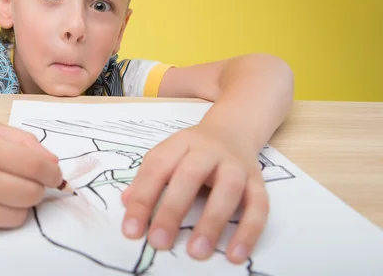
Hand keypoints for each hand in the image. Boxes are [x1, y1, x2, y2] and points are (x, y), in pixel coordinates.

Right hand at [0, 118, 62, 235]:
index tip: (54, 174)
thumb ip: (22, 142)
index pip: (32, 166)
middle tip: (31, 181)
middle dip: (38, 188)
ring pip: (16, 216)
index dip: (51, 172)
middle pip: (29, 195)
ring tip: (8, 190)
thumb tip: (52, 166)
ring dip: (20, 204)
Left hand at [120, 125, 267, 263]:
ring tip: (197, 252)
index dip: (142, 199)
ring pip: (228, 190)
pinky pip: (259, 206)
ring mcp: (236, 165)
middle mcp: (209, 151)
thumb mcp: (165, 155)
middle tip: (159, 241)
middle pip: (190, 176)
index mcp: (180, 143)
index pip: (157, 169)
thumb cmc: (192, 151)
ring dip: (212, 222)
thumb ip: (146, 178)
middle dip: (172, 210)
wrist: (232, 130)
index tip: (131, 230)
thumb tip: (126, 203)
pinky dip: (249, 231)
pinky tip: (236, 254)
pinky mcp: (258, 181)